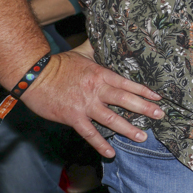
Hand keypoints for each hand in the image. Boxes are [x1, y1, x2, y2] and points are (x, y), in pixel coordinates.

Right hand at [20, 50, 163, 157]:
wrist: (33, 75)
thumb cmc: (57, 64)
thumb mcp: (82, 53)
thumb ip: (97, 50)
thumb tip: (108, 39)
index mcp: (101, 74)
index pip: (128, 83)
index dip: (144, 91)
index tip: (158, 97)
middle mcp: (96, 90)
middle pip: (125, 100)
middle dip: (145, 108)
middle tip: (160, 115)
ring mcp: (85, 105)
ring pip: (111, 119)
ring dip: (128, 129)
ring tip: (142, 137)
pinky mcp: (72, 117)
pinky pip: (89, 133)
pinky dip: (100, 144)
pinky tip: (111, 153)